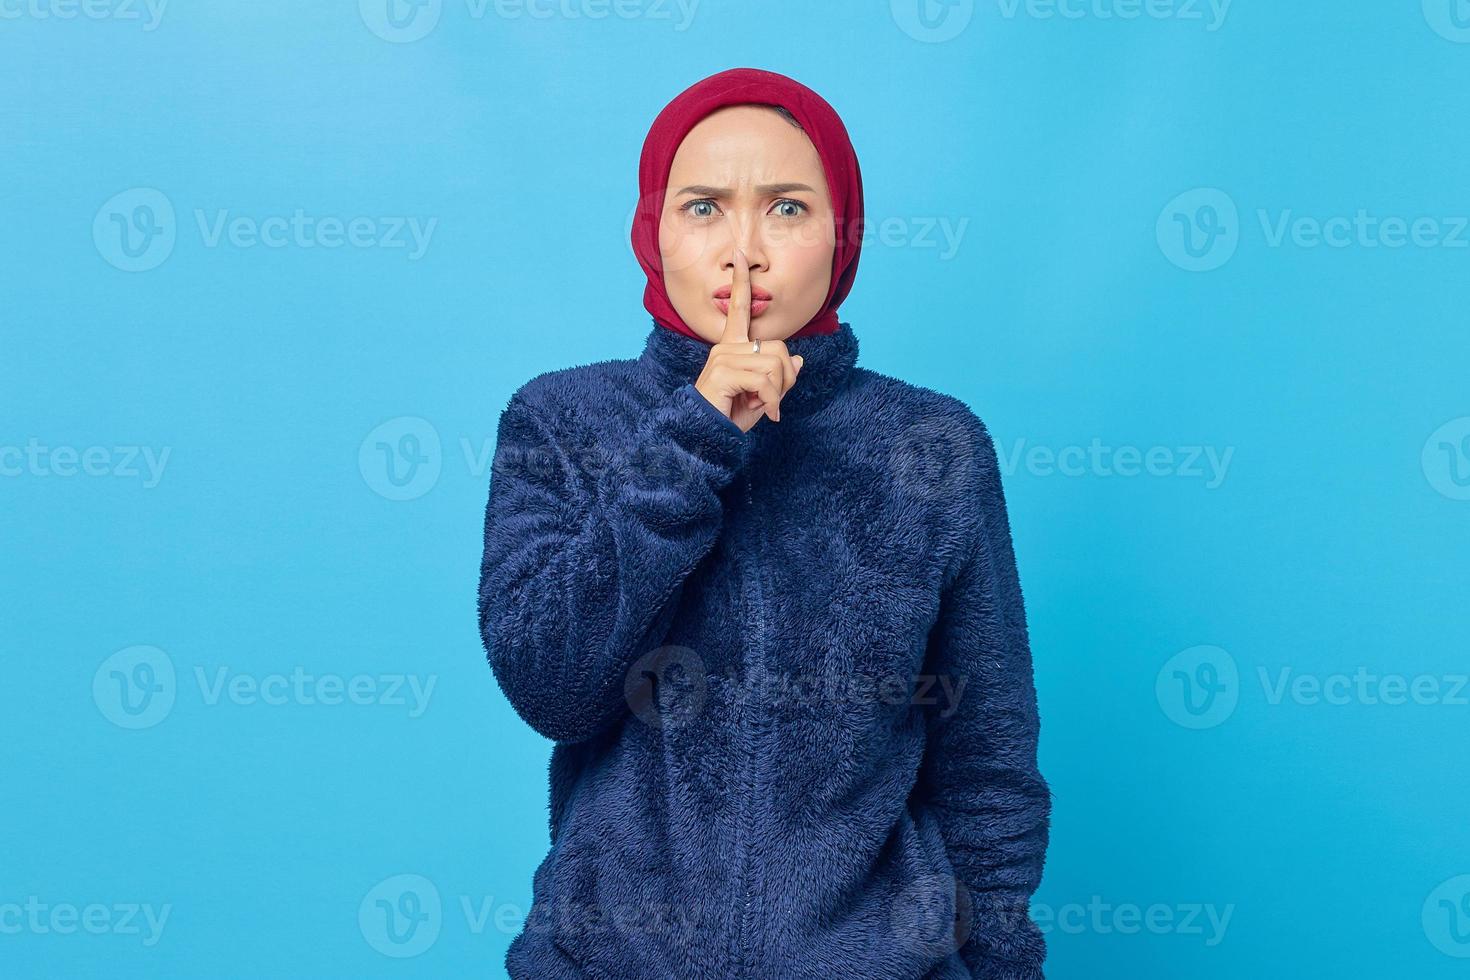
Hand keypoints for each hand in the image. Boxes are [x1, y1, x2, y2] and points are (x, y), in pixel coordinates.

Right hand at [692, 248, 803, 432]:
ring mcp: (722, 357)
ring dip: (778, 392)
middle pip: (779, 347)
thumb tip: (800, 360)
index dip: (742, 282)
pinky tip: (764, 413)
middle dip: (786, 378)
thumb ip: (779, 376)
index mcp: (731, 346)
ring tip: (763, 406)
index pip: (739, 308)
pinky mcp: (723, 371)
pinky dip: (772, 401)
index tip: (741, 256)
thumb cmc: (731, 416)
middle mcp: (725, 346)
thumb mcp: (763, 395)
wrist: (707, 437)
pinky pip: (765, 380)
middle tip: (772, 400)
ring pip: (775, 364)